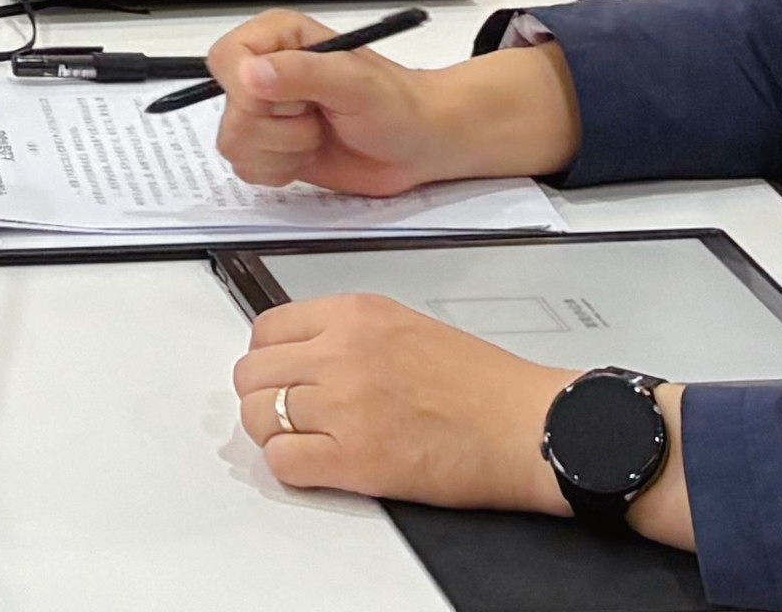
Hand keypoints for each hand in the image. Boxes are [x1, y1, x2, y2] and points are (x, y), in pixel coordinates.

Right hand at [198, 11, 489, 197]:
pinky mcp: (271, 148)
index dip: (245, 89)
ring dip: (282, 152)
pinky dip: (280, 171)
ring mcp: (266, 114)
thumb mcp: (355, 83)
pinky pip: (247, 168)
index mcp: (277, 40)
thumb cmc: (398, 105)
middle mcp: (264, 73)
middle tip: (317, 119)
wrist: (420, 144)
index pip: (226, 59)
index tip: (288, 104)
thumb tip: (250, 75)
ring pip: (234, 143)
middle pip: (230, 110)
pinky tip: (309, 156)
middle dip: (278, 128)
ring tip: (317, 137)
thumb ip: (302, 74)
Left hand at [233, 293, 575, 516]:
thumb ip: (350, 335)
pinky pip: (283, 461)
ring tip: (304, 441)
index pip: (267, 330)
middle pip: (252, 374)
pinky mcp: (355, 458)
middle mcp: (342, 352)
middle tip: (284, 414)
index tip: (280, 377)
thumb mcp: (407, 327)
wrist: (529, 426)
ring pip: (258, 417)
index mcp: (355, 314)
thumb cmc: (485, 385)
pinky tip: (316, 466)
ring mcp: (345, 405)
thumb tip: (303, 356)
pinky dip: (290, 467)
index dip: (269, 360)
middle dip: (261, 396)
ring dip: (272, 434)